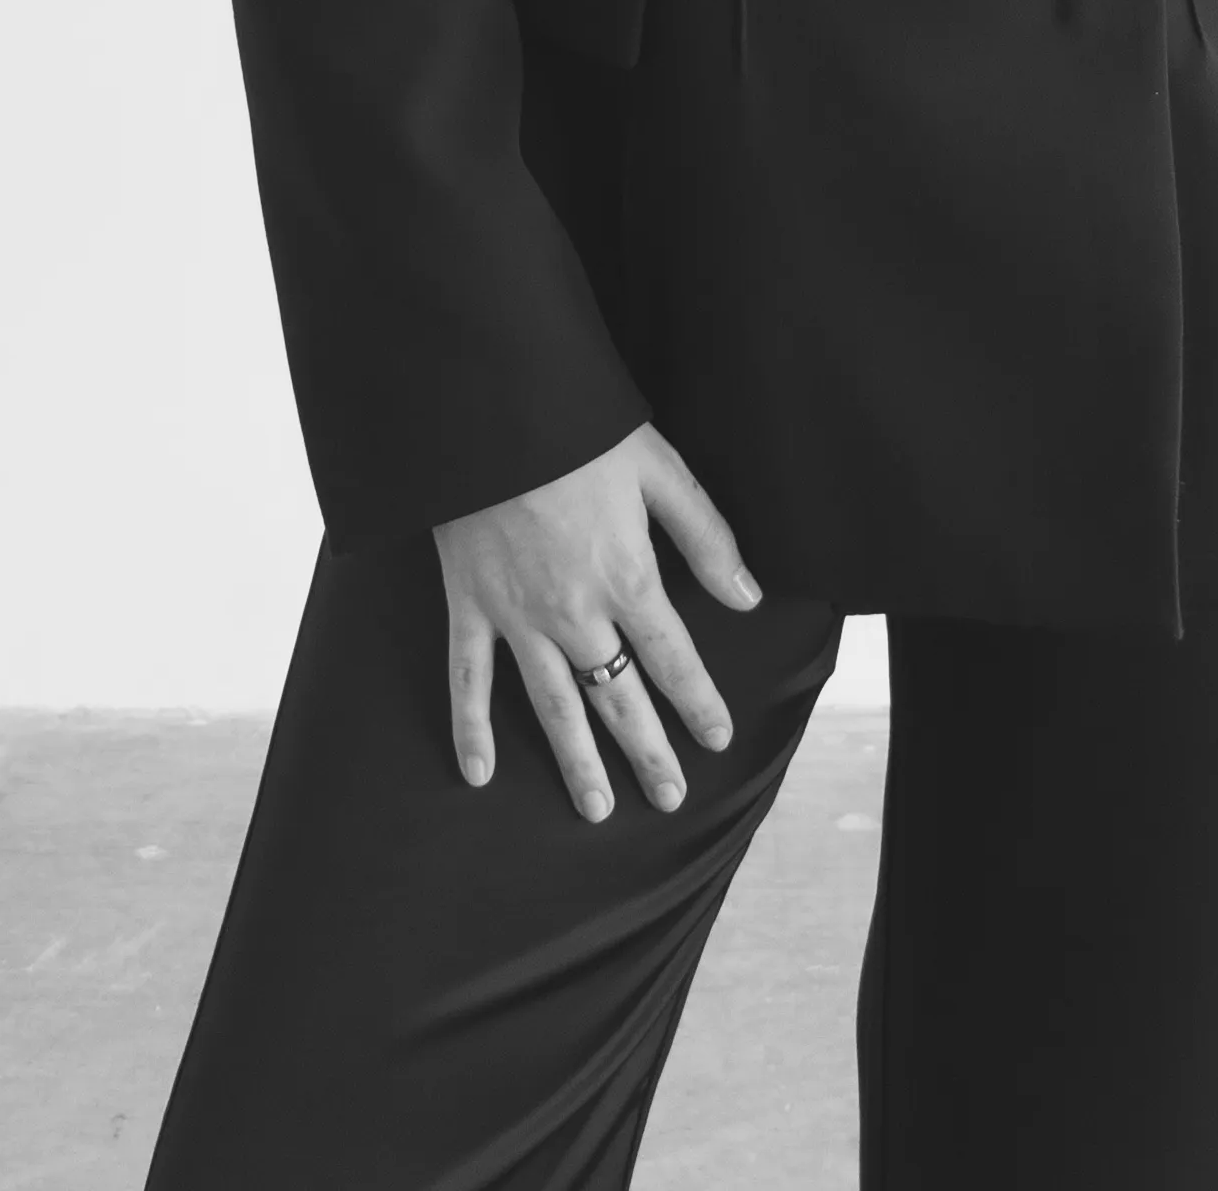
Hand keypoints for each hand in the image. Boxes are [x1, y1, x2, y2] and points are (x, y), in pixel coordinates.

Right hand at [432, 424, 763, 819]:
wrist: (489, 408)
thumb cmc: (577, 431)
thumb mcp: (658, 469)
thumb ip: (706, 537)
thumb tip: (748, 597)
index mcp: (627, 577)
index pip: (673, 658)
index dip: (699, 702)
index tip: (718, 739)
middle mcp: (574, 612)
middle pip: (618, 697)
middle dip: (648, 751)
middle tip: (670, 798)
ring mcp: (516, 616)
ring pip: (553, 705)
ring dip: (576, 761)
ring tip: (596, 810)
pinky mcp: (469, 605)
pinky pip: (469, 679)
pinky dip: (470, 728)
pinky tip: (478, 775)